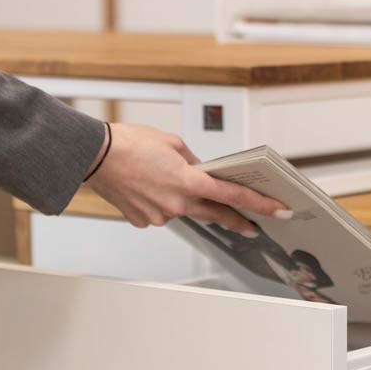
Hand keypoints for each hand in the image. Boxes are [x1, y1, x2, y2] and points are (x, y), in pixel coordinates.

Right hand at [86, 123, 290, 234]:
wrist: (92, 155)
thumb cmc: (128, 143)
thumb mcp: (172, 142)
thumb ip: (194, 161)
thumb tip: (202, 172)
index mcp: (188, 181)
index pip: (233, 196)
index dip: (260, 205)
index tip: (278, 210)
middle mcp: (177, 204)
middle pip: (216, 214)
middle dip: (236, 220)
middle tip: (253, 226)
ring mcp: (160, 215)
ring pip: (184, 211)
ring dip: (184, 199)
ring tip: (162, 178)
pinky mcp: (144, 221)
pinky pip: (162, 212)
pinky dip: (160, 201)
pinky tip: (147, 186)